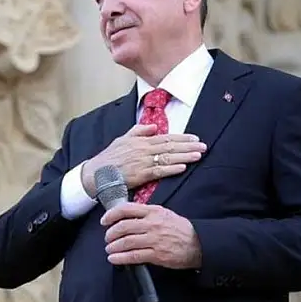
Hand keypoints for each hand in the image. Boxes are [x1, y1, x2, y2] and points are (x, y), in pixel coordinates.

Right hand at [82, 124, 205, 191]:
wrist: (97, 173)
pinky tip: (182, 167)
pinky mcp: (140, 175)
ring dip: (184, 156)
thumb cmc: (109, 158)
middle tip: (203, 146)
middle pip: (170, 146)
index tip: (195, 138)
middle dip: (188, 146)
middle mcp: (143, 150)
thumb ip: (138, 131)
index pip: (165, 137)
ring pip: (167, 157)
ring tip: (198, 155)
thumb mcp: (122, 139)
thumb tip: (154, 127)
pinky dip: (171, 169)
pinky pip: (159, 171)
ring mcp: (142, 162)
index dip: (181, 137)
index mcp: (140, 141)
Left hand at [100, 203, 201, 268]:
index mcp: (153, 211)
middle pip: (123, 227)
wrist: (199, 243)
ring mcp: (154, 240)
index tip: (104, 221)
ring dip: (113, 246)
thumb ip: (146, 213)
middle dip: (110, 233)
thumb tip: (126, 216)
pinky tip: (114, 259)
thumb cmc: (180, 228)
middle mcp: (152, 224)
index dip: (111, 215)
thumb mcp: (164, 213)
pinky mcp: (157, 255)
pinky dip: (121, 258)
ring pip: (126, 242)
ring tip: (109, 249)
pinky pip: (134, 256)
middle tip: (107, 238)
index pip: (126, 209)